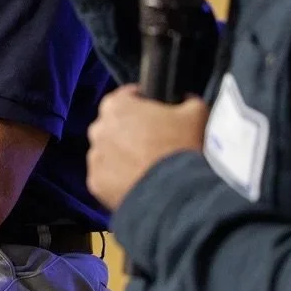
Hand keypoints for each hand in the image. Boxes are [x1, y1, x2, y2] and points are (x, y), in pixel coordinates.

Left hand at [86, 84, 207, 210]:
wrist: (175, 193)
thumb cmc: (182, 148)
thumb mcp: (196, 113)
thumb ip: (187, 100)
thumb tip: (185, 100)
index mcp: (116, 106)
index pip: (126, 97)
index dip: (143, 103)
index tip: (156, 114)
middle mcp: (98, 129)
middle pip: (113, 126)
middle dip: (130, 131)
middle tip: (154, 143)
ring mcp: (95, 158)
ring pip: (107, 153)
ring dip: (122, 156)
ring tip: (147, 167)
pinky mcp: (95, 183)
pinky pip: (106, 177)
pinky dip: (119, 180)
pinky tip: (139, 183)